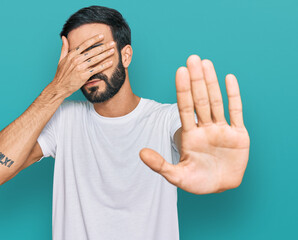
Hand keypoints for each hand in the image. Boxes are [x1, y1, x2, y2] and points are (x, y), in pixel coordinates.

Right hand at [50, 33, 115, 96]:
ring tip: (113, 50)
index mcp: (72, 54)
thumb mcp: (61, 59)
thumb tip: (63, 37)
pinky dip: (104, 65)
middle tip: (112, 43)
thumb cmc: (61, 74)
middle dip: (104, 46)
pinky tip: (110, 62)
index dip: (94, 39)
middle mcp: (76, 59)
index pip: (85, 44)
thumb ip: (64, 48)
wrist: (60, 87)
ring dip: (106, 54)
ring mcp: (81, 67)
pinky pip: (96, 69)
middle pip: (93, 51)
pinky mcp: (84, 75)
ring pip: (96, 59)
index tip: (102, 36)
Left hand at [139, 55, 249, 193]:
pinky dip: (234, 96)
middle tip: (192, 58)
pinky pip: (236, 112)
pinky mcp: (238, 135)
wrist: (220, 188)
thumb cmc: (197, 182)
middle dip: (196, 80)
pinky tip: (229, 78)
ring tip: (206, 63)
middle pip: (200, 100)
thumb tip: (140, 152)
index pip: (185, 108)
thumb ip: (159, 165)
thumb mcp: (176, 176)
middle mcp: (205, 128)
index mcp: (190, 135)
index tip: (179, 71)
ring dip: (212, 83)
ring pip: (216, 102)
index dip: (182, 90)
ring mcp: (222, 130)